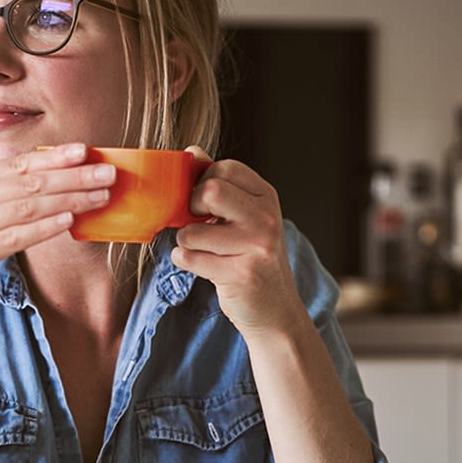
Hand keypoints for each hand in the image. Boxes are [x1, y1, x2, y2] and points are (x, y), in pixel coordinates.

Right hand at [0, 143, 114, 331]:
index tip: (86, 150)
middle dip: (73, 173)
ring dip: (70, 197)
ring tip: (101, 194)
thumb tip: (40, 195)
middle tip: (108, 170)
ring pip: (28, 205)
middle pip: (29, 181)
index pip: (18, 165)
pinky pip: (15, 236)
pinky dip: (45, 226)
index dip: (55, 156)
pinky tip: (70, 220)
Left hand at [171, 149, 307, 336]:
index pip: (223, 168)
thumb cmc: (252, 258)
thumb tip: (191, 152)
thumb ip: (219, 184)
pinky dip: (185, 261)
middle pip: (210, 191)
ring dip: (186, 242)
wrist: (276, 310)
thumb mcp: (244, 216)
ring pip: (192, 231)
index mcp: (266, 196)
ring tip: (201, 250)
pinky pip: (190, 259)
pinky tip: (202, 266)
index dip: (202, 182)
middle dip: (191, 208)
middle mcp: (266, 218)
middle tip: (198, 224)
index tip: (204, 204)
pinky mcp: (242, 273)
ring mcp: (257, 245)